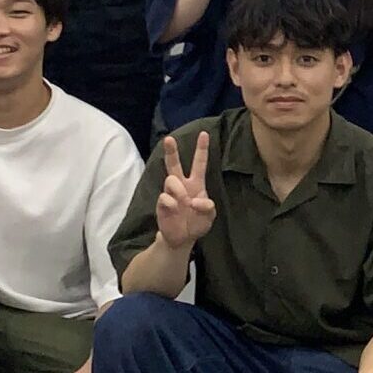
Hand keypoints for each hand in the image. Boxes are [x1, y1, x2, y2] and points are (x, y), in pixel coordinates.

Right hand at [153, 132, 217, 248]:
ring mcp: (170, 194)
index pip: (199, 163)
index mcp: (196, 184)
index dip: (201, 149)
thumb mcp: (210, 215)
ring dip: (179, 190)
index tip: (204, 134)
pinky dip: (172, 203)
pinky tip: (175, 209)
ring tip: (184, 201)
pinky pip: (165, 197)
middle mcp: (182, 185)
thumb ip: (208, 207)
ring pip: (171, 179)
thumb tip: (195, 200)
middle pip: (174, 164)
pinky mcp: (162, 204)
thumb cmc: (197, 223)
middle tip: (169, 139)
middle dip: (172, 151)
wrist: (183, 239)